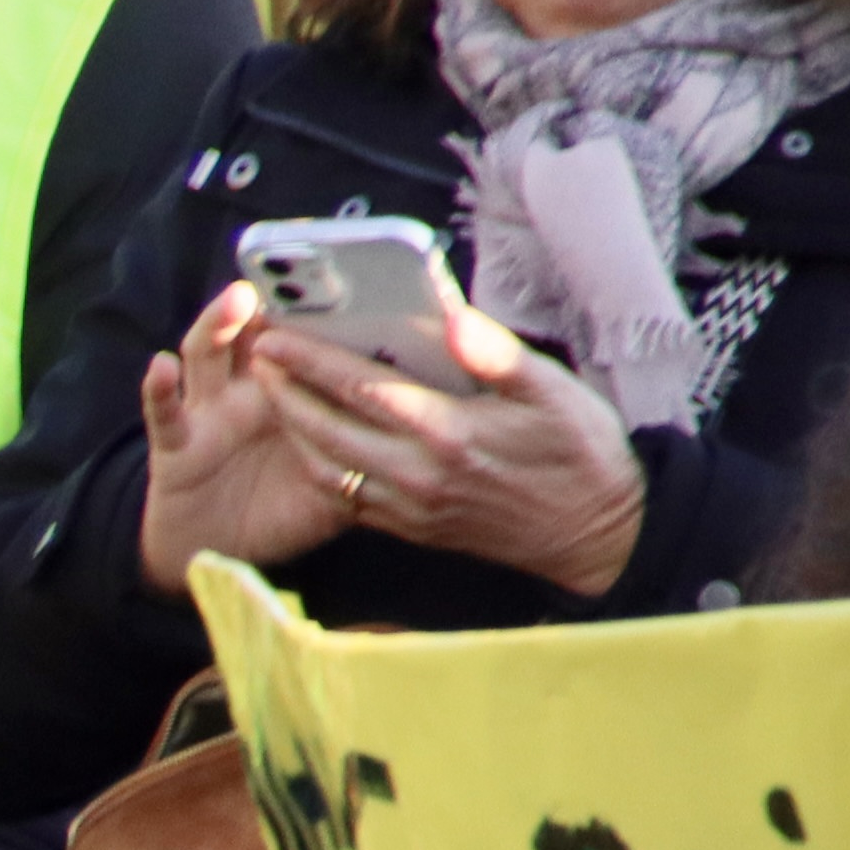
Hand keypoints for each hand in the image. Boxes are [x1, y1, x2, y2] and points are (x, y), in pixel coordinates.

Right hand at [129, 286, 353, 594]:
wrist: (219, 554)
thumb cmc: (288, 511)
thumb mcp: (346, 479)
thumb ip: (380, 444)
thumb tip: (440, 409)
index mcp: (297, 392)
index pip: (309, 337)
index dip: (323, 305)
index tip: (350, 269)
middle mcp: (250, 392)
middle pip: (255, 331)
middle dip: (271, 298)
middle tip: (297, 266)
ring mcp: (209, 413)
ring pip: (206, 354)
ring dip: (217, 324)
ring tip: (238, 299)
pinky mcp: (174, 445)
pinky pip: (164, 413)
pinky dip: (158, 389)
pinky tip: (161, 366)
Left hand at [251, 293, 645, 597]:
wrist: (594, 533)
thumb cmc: (580, 452)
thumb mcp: (554, 391)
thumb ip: (495, 354)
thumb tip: (450, 316)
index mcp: (449, 434)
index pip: (360, 389)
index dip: (310, 361)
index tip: (275, 336)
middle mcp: (417, 475)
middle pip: (325, 431)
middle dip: (282, 392)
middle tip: (255, 356)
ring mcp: (409, 507)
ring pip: (325, 469)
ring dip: (291, 430)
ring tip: (272, 392)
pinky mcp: (408, 528)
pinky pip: (342, 498)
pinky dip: (317, 466)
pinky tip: (309, 440)